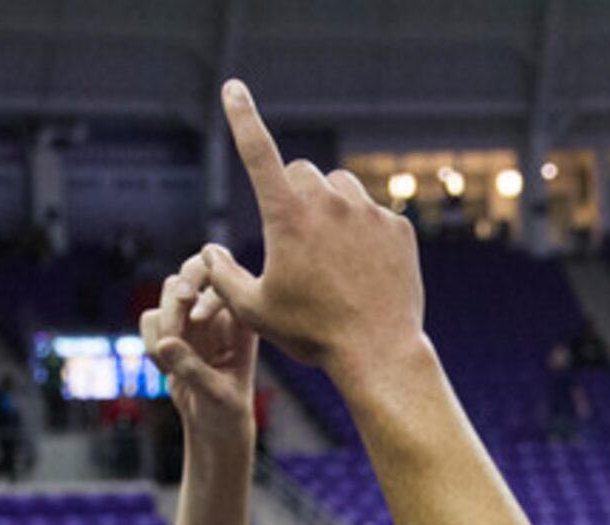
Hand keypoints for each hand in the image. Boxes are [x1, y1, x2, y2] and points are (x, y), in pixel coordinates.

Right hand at [142, 253, 257, 435]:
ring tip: (170, 366)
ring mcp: (193, 315)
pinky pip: (150, 319)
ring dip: (163, 326)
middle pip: (192, 270)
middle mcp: (219, 308)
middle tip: (173, 323)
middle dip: (177, 296)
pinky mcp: (171, 328)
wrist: (214, 426)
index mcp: (244, 315)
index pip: (225, 276)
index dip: (206, 290)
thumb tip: (165, 343)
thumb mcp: (217, 395)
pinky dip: (151, 343)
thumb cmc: (228, 411)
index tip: (198, 320)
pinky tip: (166, 371)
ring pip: (167, 291)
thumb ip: (193, 370)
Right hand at [198, 82, 424, 379]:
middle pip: (301, 173)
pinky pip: (373, 214)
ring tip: (331, 256)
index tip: (234, 89)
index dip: (242, 118)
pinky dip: (363, 233)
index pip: (257, 153)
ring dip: (330, 208)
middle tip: (295, 239)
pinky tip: (362, 270)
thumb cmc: (311, 334)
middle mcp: (329, 202)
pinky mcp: (398, 226)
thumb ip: (223, 276)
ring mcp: (368, 211)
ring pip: (340, 188)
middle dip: (293, 195)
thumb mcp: (254, 311)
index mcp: (287, 216)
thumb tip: (211, 251)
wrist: (378, 351)